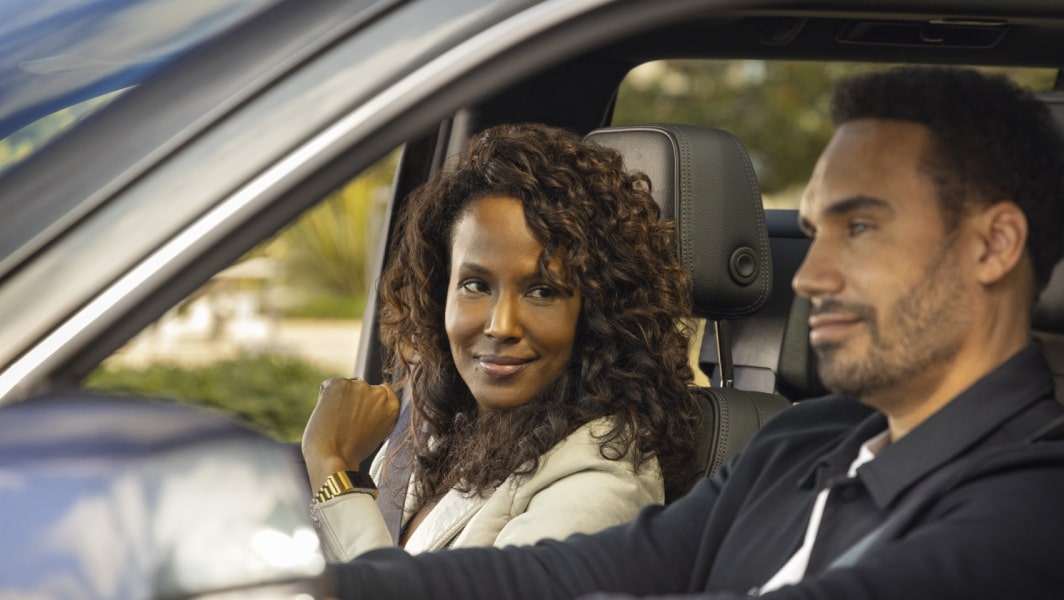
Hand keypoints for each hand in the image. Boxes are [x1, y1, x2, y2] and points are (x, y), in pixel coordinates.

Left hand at [302, 377, 399, 491]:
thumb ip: (380, 415)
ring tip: (336, 421)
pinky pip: (329, 385)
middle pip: (364, 388)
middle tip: (346, 422)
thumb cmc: (352, 452)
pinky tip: (327, 414)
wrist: (333, 457)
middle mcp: (379, 393)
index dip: (369, 403)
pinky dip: (325, 397)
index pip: (383, 391)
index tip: (361, 414)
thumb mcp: (378, 433)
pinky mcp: (339, 384)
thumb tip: (372, 404)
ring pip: (347, 387)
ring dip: (341, 398)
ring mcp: (359, 386)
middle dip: (355, 400)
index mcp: (392, 406)